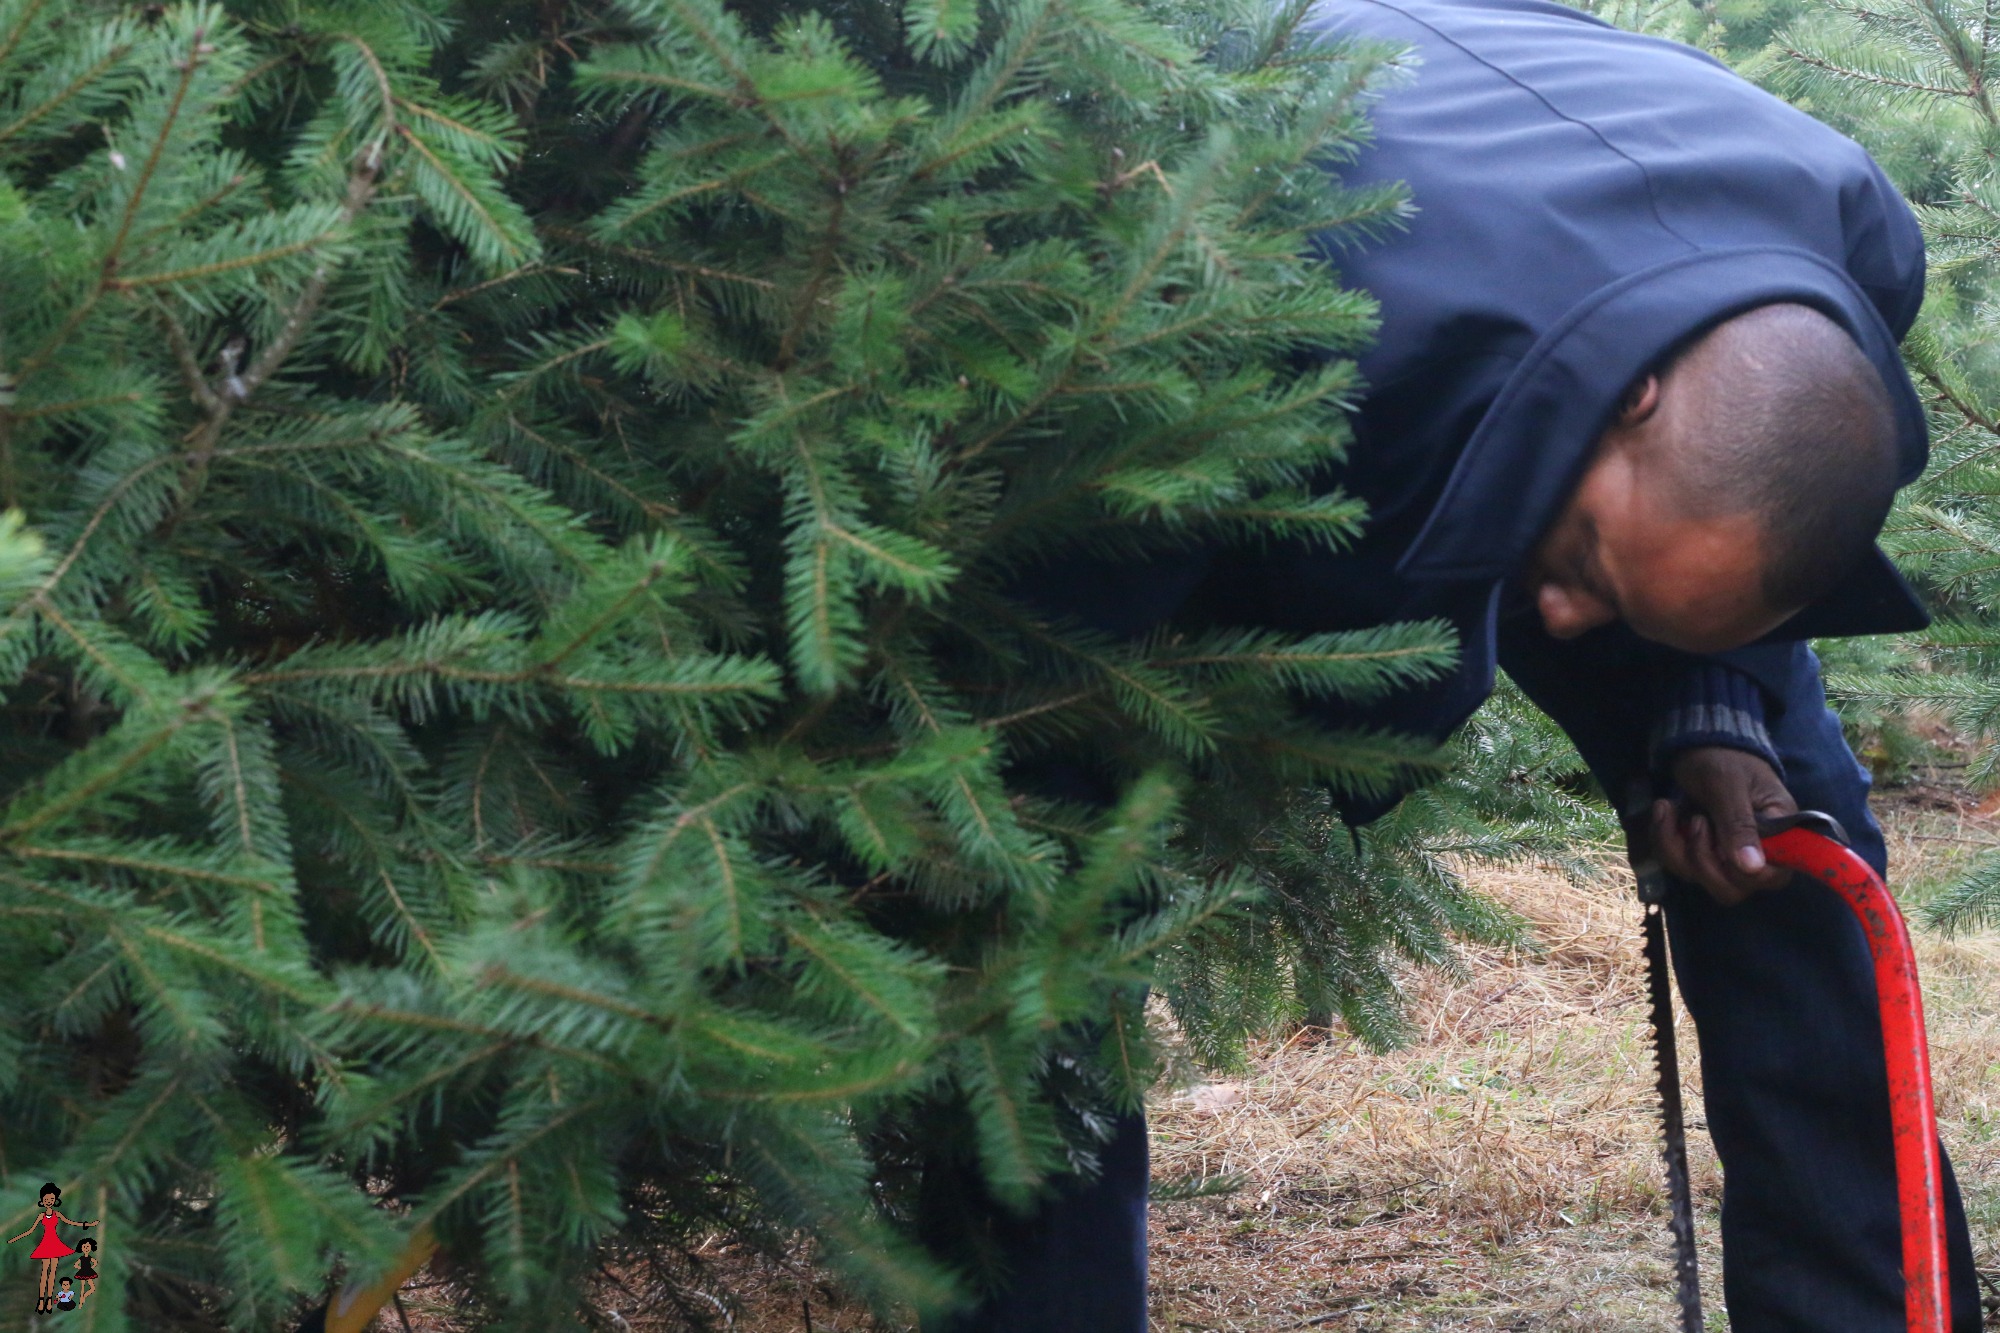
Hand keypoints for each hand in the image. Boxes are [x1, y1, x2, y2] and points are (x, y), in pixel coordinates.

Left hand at [1650, 747, 1796, 905]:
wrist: (1696, 744)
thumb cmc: (1722, 758)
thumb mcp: (1729, 786)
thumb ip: (1740, 825)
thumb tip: (1752, 867)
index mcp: (1779, 832)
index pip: (1774, 877)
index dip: (1747, 875)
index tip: (1722, 847)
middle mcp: (1755, 849)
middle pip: (1733, 888)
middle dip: (1703, 861)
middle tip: (1696, 822)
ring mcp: (1724, 852)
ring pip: (1700, 878)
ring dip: (1676, 848)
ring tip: (1672, 809)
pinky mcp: (1699, 849)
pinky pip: (1678, 863)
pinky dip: (1664, 839)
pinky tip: (1664, 810)